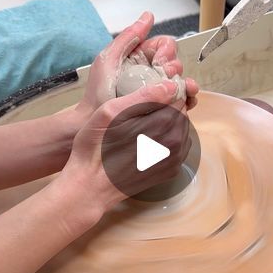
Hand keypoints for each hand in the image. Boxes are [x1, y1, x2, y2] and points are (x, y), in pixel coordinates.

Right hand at [57, 79, 190, 233]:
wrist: (91, 186)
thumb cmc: (95, 147)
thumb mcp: (110, 112)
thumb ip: (143, 96)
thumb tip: (171, 86)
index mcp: (162, 123)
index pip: (178, 96)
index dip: (166, 91)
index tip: (150, 93)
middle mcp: (174, 141)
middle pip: (181, 113)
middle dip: (168, 107)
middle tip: (144, 109)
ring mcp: (174, 159)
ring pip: (182, 129)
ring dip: (169, 123)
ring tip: (144, 124)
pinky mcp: (170, 171)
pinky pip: (179, 147)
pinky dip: (170, 140)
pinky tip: (150, 140)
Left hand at [76, 11, 198, 118]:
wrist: (94, 122)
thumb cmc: (97, 93)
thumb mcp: (108, 59)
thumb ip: (127, 37)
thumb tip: (147, 17)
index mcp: (140, 57)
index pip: (164, 45)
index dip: (166, 51)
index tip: (159, 61)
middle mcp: (150, 72)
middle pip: (175, 62)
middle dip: (174, 68)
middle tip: (164, 77)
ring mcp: (157, 90)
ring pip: (181, 80)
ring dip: (184, 82)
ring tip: (178, 89)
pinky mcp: (162, 107)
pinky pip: (182, 100)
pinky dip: (188, 98)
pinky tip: (186, 100)